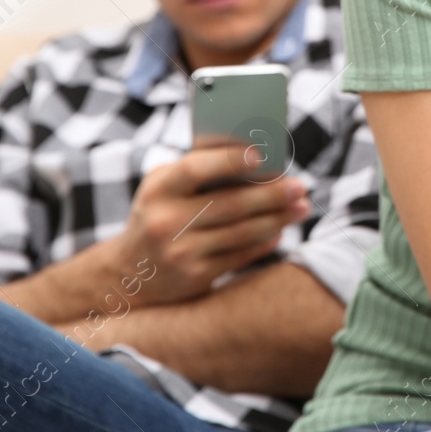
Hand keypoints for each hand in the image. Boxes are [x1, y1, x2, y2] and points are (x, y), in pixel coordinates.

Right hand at [111, 141, 311, 305]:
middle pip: (231, 204)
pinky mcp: (196, 277)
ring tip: (301, 207)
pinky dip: (265, 242)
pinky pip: (241, 256)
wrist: (129, 274)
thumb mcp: (162, 188)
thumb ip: (196, 170)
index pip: (196, 169)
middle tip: (300, 185)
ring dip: (277, 218)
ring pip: (242, 232)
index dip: (229, 160)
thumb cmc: (158, 215)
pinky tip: (280, 230)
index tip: (262, 154)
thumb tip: (253, 155)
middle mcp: (166, 222)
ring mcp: (181, 253)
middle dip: (271, 194)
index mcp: (158, 190)